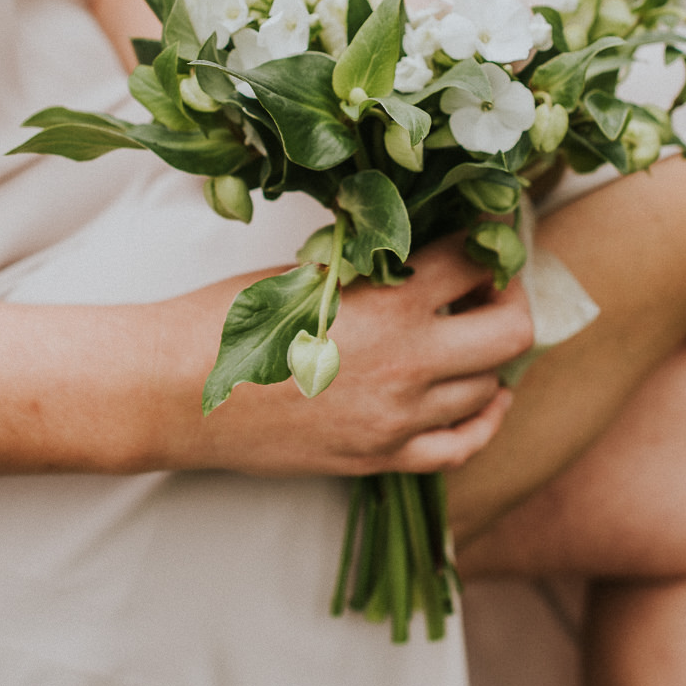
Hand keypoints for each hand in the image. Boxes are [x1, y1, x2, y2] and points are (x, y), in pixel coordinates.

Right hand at [177, 237, 533, 476]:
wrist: (173, 393)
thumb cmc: (227, 319)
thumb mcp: (306, 270)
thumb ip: (370, 263)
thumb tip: (420, 245)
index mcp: (389, 301)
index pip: (473, 258)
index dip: (489, 236)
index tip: (490, 227)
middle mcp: (408, 362)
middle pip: (512, 330)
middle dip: (510, 299)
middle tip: (491, 284)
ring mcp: (399, 418)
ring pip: (489, 387)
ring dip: (490, 356)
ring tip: (472, 331)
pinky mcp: (381, 458)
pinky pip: (462, 446)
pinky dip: (483, 419)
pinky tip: (483, 397)